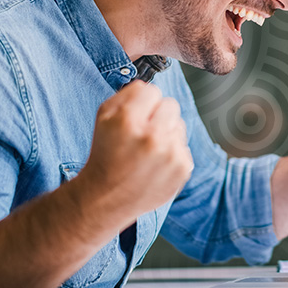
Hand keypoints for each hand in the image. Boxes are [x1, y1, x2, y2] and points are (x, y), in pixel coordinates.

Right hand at [79, 81, 193, 219]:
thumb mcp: (103, 116)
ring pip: (179, 124)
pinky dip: (172, 153)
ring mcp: (170, 154)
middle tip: (141, 134)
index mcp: (127, 120)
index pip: (151, 90)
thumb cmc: (105, 153)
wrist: (107, 198)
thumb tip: (152, 89)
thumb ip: (129, 93)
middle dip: (157, 115)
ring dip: (166, 133)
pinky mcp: (183, 169)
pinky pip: (184, 145)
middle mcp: (151, 136)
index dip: (142, 103)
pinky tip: (155, 165)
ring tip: (147, 151)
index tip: (134, 117)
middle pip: (170, 104)